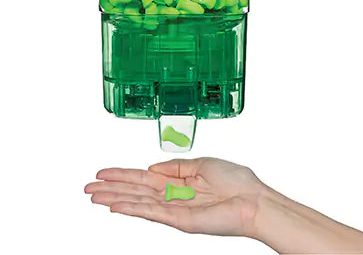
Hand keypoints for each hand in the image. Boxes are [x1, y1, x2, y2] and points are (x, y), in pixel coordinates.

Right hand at [84, 158, 263, 236]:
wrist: (253, 200)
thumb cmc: (236, 181)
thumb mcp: (202, 164)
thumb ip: (176, 166)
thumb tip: (153, 167)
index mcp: (180, 181)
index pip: (145, 177)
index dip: (124, 174)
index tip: (105, 172)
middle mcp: (174, 195)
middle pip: (136, 190)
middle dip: (111, 188)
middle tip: (88, 187)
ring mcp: (175, 208)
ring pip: (138, 202)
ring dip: (115, 198)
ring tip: (94, 196)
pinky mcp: (180, 220)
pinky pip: (152, 213)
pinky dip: (133, 209)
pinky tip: (116, 206)